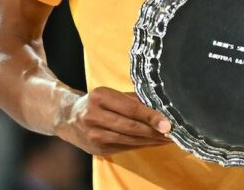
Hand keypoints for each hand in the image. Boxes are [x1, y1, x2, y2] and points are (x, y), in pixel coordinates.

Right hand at [55, 87, 172, 155]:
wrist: (68, 118)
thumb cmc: (97, 102)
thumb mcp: (111, 93)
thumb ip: (134, 98)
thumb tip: (162, 106)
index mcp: (100, 97)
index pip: (131, 108)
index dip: (151, 117)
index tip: (168, 123)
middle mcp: (94, 117)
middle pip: (131, 127)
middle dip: (156, 132)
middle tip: (174, 133)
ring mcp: (94, 136)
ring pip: (130, 140)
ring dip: (152, 141)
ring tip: (169, 139)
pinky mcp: (98, 149)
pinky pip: (126, 147)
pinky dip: (143, 145)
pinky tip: (155, 142)